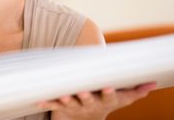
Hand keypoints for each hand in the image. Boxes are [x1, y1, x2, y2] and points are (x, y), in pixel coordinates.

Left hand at [38, 82, 156, 119]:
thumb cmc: (103, 102)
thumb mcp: (121, 99)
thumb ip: (135, 91)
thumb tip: (152, 84)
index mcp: (104, 101)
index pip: (108, 97)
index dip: (109, 93)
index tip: (109, 87)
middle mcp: (90, 104)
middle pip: (88, 100)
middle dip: (86, 96)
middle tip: (83, 92)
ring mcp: (75, 107)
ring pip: (70, 103)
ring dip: (66, 99)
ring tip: (63, 95)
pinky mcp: (61, 107)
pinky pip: (53, 104)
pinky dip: (46, 102)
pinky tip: (39, 100)